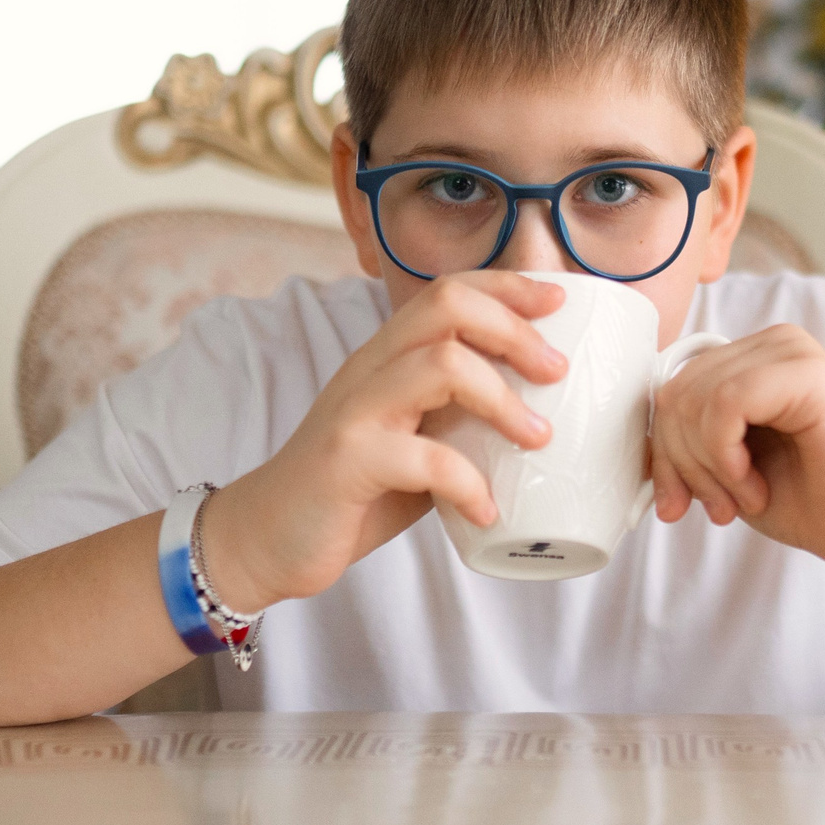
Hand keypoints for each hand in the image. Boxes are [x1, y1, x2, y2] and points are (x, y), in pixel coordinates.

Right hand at [201, 273, 566, 605]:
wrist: (267, 537)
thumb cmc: (353, 490)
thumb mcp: (413, 440)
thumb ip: (458, 420)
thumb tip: (543, 421)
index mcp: (387, 358)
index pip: (448, 291)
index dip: (507, 288)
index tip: (557, 303)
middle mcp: (370, 369)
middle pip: (447, 308)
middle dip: (514, 331)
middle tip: (556, 371)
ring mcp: (356, 412)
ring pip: (441, 366)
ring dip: (502, 401)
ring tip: (537, 440)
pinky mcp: (348, 461)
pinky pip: (424, 457)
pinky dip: (468, 484)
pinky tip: (487, 511)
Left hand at [647, 324, 824, 575]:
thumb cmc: (820, 505)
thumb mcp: (731, 472)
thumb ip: (691, 443)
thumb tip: (638, 445)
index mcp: (754, 361)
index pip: (672, 388)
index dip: (662, 452)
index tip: (676, 506)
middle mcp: (773, 343)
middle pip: (674, 391)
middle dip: (680, 464)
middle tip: (719, 510)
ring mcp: (792, 351)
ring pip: (692, 397)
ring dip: (705, 468)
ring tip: (745, 500)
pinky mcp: (807, 372)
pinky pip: (723, 403)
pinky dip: (723, 457)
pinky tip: (754, 486)